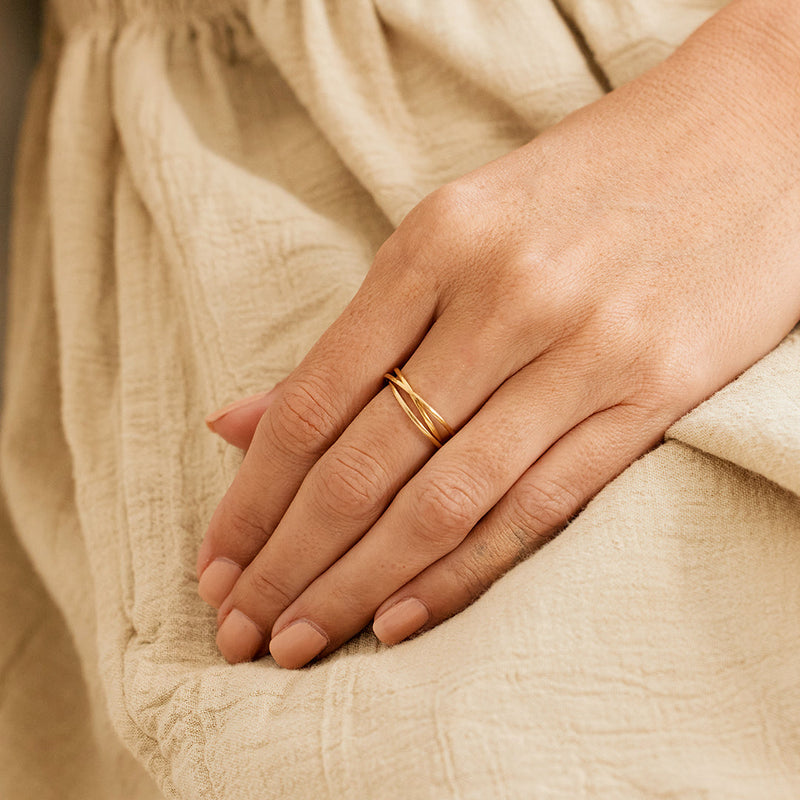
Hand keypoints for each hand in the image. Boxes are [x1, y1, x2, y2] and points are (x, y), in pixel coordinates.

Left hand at [197, 0, 799, 667]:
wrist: (752, 134)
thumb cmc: (586, 183)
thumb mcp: (457, 230)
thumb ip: (357, 338)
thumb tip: (237, 422)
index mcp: (436, 244)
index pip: (313, 403)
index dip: (253, 498)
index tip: (215, 562)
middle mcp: (501, 299)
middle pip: (363, 465)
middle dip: (288, 561)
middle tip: (241, 628)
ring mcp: (582, 352)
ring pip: (441, 502)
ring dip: (356, 585)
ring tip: (300, 641)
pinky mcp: (653, 395)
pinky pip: (537, 506)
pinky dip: (460, 574)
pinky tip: (398, 620)